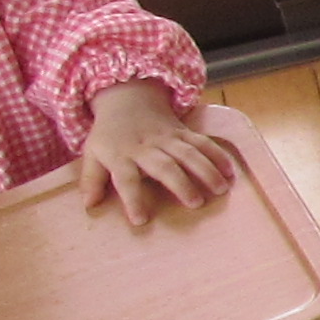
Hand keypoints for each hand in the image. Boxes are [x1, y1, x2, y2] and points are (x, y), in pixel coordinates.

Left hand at [80, 83, 236, 225]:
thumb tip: (89, 204)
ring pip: (189, 152)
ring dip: (206, 170)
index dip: (132, 199)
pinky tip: (230, 172)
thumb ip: (91, 179)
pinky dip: (217, 155)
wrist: (127, 99)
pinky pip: (202, 142)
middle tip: (195, 203)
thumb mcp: (91, 154)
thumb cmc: (109, 135)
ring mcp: (167, 138)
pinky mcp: (183, 132)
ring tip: (220, 190)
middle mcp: (146, 147)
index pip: (125, 178)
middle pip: (164, 165)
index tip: (141, 220)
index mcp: (121, 155)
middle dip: (180, 183)